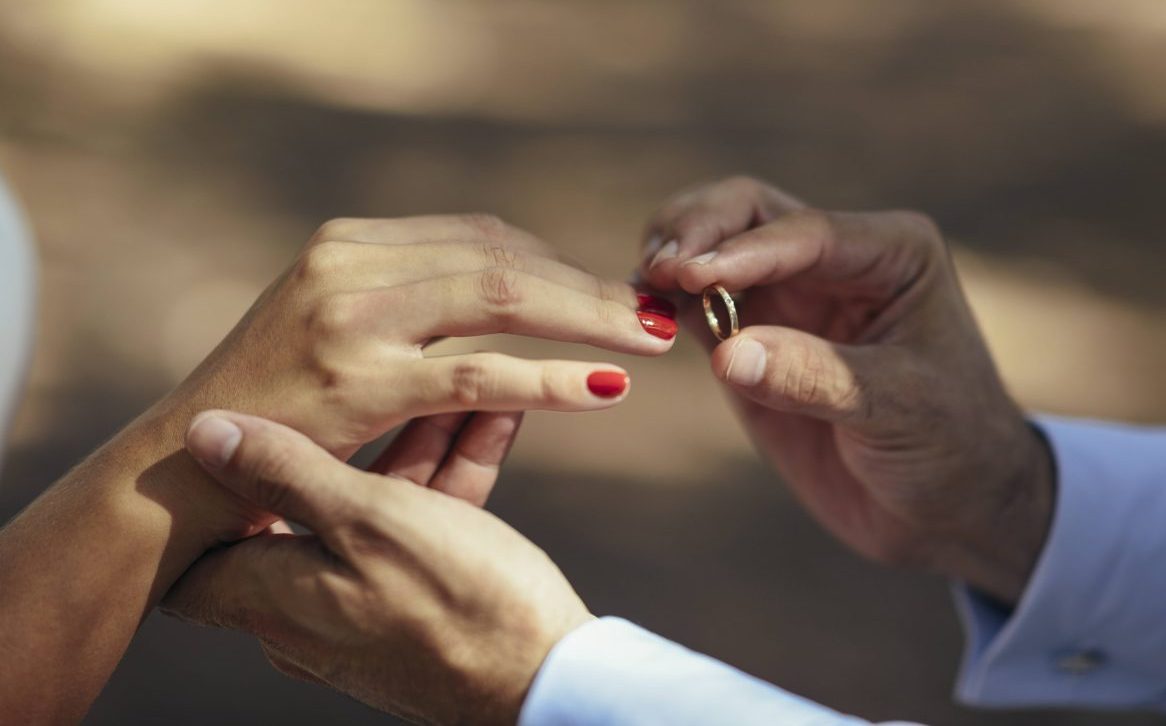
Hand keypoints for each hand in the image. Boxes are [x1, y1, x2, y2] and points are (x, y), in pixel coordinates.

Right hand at [138, 214, 677, 540]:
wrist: (183, 469)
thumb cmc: (270, 407)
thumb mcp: (333, 329)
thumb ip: (407, 300)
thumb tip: (505, 290)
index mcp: (350, 244)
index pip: (481, 235)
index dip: (557, 262)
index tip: (611, 290)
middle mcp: (350, 263)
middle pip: (502, 256)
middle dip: (588, 285)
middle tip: (657, 310)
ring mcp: (351, 317)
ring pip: (499, 299)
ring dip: (587, 319)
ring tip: (650, 338)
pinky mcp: (356, 381)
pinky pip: (477, 375)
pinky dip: (550, 378)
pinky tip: (603, 389)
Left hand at [163, 410, 590, 724]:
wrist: (549, 682)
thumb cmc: (458, 603)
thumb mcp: (370, 519)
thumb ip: (286, 472)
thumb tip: (202, 434)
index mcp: (273, 596)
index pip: (197, 547)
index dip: (206, 487)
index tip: (233, 424)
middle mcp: (306, 613)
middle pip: (304, 506)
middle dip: (350, 434)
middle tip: (381, 376)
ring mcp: (365, 613)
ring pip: (374, 510)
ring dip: (417, 445)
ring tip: (461, 384)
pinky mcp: (420, 610)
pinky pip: (419, 531)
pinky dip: (448, 480)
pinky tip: (489, 420)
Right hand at [640, 177, 1053, 602]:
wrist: (948, 509)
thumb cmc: (951, 448)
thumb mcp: (899, 410)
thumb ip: (814, 377)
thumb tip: (728, 354)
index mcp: (890, 253)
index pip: (804, 232)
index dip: (743, 250)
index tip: (691, 274)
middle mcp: (833, 260)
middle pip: (747, 213)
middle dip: (697, 231)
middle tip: (659, 269)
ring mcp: (787, 298)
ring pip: (712, 248)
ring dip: (671, 258)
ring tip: (642, 288)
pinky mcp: (750, 340)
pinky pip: (695, 306)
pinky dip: (663, 304)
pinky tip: (639, 316)